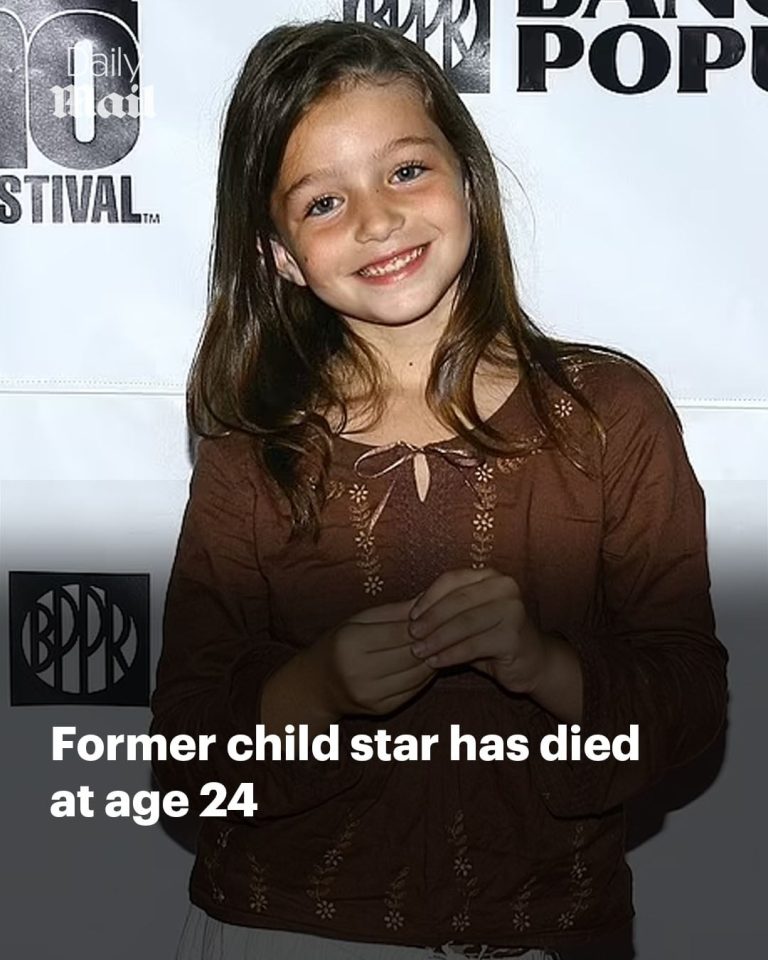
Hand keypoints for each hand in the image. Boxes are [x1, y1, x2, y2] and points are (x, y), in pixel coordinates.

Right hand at [306, 598, 436, 718]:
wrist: (317, 686)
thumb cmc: (339, 644)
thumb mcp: (358, 620)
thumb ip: (393, 611)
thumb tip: (428, 598)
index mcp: (350, 643)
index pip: (398, 632)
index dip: (422, 623)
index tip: (438, 613)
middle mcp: (358, 672)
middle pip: (411, 654)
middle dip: (433, 640)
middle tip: (447, 627)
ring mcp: (371, 694)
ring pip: (417, 674)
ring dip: (435, 658)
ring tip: (442, 642)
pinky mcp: (382, 709)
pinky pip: (415, 690)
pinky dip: (427, 674)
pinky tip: (431, 661)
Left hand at [406, 568, 555, 695]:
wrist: (532, 661)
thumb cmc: (492, 636)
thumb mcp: (467, 617)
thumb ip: (444, 610)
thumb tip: (405, 614)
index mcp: (491, 576)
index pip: (452, 580)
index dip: (428, 597)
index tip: (410, 616)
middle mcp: (505, 587)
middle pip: (457, 601)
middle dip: (430, 620)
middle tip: (411, 636)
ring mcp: (513, 610)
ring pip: (464, 624)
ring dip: (437, 639)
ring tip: (418, 651)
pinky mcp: (514, 637)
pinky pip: (473, 646)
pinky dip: (450, 655)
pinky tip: (435, 662)